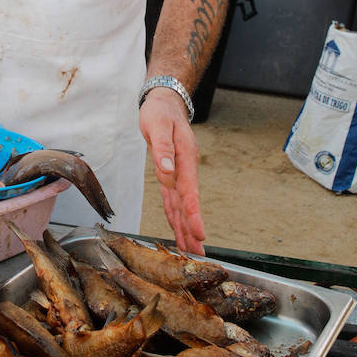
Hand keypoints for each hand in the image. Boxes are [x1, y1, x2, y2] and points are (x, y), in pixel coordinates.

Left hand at [138, 87, 206, 254]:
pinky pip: (172, 197)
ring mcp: (178, 172)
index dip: (193, 214)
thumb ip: (162, 148)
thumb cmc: (161, 112)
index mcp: (185, 158)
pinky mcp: (170, 173)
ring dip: (185, 227)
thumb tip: (167, 172)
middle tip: (198, 253)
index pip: (190, 191)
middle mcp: (184, 169)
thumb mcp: (158, 125)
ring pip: (181, 204)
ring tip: (191, 250)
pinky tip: (178, 228)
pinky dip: (175, 214)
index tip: (199, 233)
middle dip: (192, 229)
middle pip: (188, 204)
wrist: (165, 102)